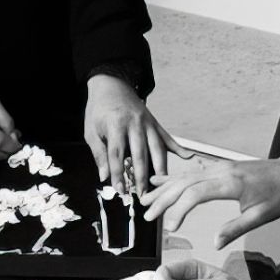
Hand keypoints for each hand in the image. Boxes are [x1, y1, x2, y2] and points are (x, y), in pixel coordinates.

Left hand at [84, 75, 191, 196]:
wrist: (111, 84)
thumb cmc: (99, 110)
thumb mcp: (91, 131)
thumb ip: (99, 153)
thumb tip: (105, 176)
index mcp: (116, 125)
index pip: (117, 154)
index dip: (118, 174)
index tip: (120, 190)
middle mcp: (135, 124)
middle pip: (140, 154)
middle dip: (142, 176)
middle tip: (144, 194)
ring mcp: (147, 123)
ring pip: (157, 148)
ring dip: (160, 167)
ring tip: (163, 184)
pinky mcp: (154, 122)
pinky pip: (167, 137)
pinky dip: (178, 147)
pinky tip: (187, 157)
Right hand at [143, 154, 279, 243]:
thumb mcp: (261, 216)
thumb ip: (236, 228)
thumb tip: (214, 243)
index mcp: (231, 183)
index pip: (196, 194)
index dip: (179, 210)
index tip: (169, 227)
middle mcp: (221, 171)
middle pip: (185, 183)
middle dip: (163, 199)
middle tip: (146, 216)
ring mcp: (219, 167)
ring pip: (185, 176)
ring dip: (164, 188)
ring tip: (145, 199)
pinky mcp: (220, 167)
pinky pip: (193, 171)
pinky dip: (175, 177)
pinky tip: (160, 180)